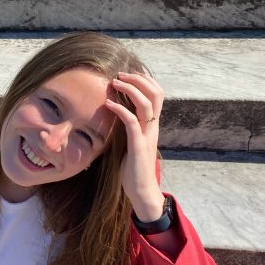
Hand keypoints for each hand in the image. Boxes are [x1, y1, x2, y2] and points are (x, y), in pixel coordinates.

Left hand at [105, 71, 164, 221]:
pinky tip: (108, 104)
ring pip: (147, 103)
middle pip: (155, 93)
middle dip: (139, 79)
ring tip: (115, 82)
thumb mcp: (131, 144)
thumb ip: (129, 129)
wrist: (141, 190)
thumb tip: (117, 118)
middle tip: (120, 74)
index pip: (156, 95)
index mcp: (152, 126)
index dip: (144, 81)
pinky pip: (132, 122)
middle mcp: (153, 127)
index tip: (127, 76)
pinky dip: (120, 110)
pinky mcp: (138, 146)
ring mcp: (147, 136)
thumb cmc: (133, 169)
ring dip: (131, 89)